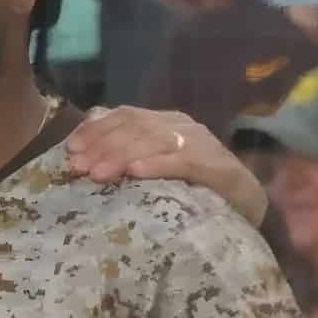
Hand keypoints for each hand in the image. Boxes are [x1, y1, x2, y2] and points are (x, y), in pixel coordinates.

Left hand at [65, 106, 268, 227]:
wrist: (247, 202)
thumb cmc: (194, 185)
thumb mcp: (157, 165)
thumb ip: (129, 153)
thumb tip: (86, 151)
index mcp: (165, 122)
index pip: (125, 116)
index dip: (96, 130)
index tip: (71, 149)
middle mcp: (182, 126)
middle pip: (135, 128)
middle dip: (102, 146)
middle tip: (78, 166)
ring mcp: (201, 143)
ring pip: (154, 141)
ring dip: (121, 155)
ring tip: (98, 173)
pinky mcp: (217, 165)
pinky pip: (183, 161)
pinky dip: (157, 164)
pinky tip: (136, 172)